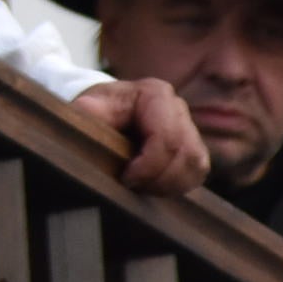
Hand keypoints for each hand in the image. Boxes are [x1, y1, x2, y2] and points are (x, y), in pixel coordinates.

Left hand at [69, 75, 210, 195]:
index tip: (126, 178)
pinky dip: (176, 186)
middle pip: (186, 155)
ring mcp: (190, 129)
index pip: (168, 138)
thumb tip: (86, 111)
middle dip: (158, 178)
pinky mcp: (193, 150)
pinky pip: (195, 175)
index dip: (149, 166)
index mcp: (156, 95)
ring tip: (141, 186)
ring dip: (169, 185)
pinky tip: (152, 186)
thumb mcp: (88, 107)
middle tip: (132, 186)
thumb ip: (88, 110)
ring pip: (195, 167)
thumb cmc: (97, 110)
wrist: (104, 113)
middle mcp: (178, 109)